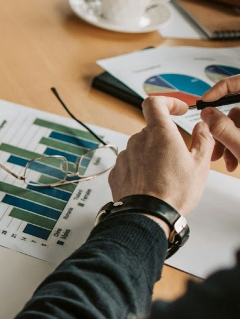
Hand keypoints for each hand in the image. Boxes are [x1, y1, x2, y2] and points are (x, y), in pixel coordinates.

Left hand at [108, 96, 213, 216]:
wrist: (147, 216)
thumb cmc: (174, 193)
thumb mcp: (200, 165)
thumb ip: (203, 140)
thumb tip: (202, 128)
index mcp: (159, 133)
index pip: (155, 103)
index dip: (167, 102)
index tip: (177, 109)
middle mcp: (138, 141)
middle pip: (151, 130)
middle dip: (164, 139)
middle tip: (178, 157)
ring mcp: (125, 156)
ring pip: (140, 148)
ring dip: (152, 155)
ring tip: (165, 176)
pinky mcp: (116, 171)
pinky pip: (130, 163)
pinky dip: (140, 168)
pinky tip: (150, 183)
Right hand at [199, 75, 240, 170]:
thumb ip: (223, 128)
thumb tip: (208, 113)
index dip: (222, 88)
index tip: (207, 101)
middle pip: (239, 108)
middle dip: (222, 127)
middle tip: (213, 140)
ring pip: (241, 124)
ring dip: (229, 141)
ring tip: (226, 159)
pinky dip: (238, 145)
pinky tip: (235, 160)